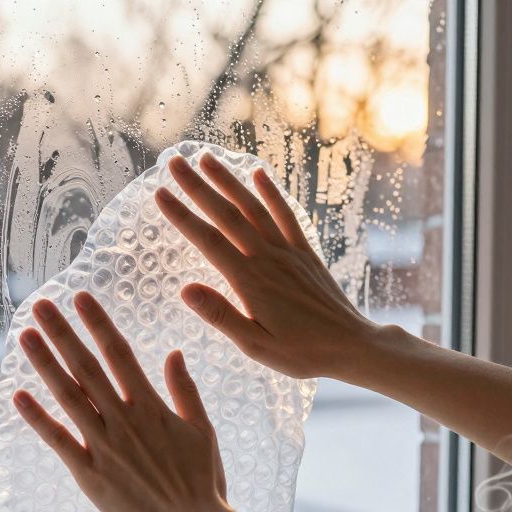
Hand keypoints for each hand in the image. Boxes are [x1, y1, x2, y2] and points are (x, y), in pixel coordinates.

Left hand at [13, 291, 239, 511]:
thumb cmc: (203, 484)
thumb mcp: (203, 430)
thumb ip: (184, 390)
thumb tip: (174, 353)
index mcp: (151, 406)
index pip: (118, 353)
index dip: (97, 322)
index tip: (80, 296)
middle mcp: (124, 420)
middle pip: (86, 366)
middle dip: (61, 332)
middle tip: (38, 304)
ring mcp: (104, 446)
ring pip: (68, 396)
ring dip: (44, 364)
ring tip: (24, 336)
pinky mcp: (90, 475)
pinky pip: (58, 441)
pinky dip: (38, 418)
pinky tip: (18, 396)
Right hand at [157, 154, 383, 381]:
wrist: (351, 346)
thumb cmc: (301, 353)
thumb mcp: (255, 345)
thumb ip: (220, 316)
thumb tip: (186, 290)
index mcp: (250, 281)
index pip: (208, 241)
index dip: (182, 216)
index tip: (159, 194)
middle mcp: (268, 258)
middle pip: (227, 214)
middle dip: (198, 187)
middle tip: (173, 163)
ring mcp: (288, 251)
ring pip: (254, 207)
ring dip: (229, 180)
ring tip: (206, 157)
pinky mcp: (305, 252)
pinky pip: (286, 215)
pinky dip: (271, 192)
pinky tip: (258, 173)